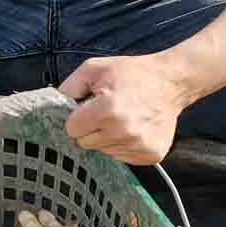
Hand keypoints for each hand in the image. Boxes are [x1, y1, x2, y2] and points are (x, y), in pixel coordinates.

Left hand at [58, 55, 189, 165]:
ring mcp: (139, 146)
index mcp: (107, 110)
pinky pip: (122, 157)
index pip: (72, 130)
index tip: (90, 108)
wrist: (172, 82)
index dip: (78, 118)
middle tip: (108, 111)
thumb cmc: (133, 73)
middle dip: (92, 128)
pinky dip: (124, 144)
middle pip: (86, 143)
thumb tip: (53, 104)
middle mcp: (123, 132)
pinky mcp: (150, 155)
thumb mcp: (95, 68)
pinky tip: (135, 128)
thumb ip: (69, 86)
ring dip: (108, 137)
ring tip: (124, 117)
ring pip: (104, 151)